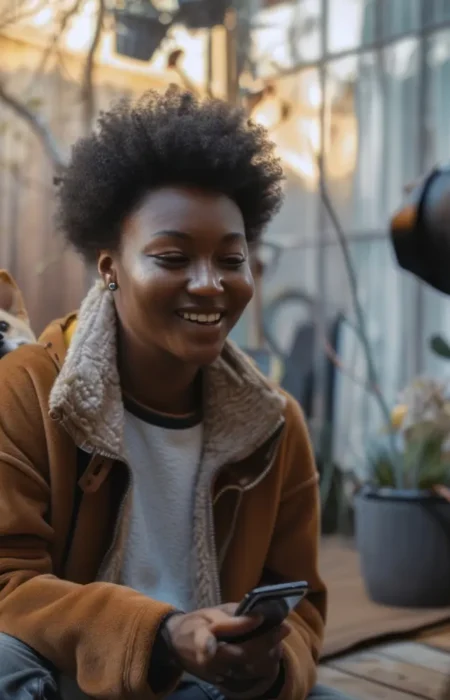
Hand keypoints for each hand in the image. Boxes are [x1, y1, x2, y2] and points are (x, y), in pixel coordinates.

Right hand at [164, 604, 290, 697]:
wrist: (178, 646)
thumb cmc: (196, 623)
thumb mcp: (209, 612)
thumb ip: (231, 615)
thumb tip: (257, 615)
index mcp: (200, 637)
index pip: (215, 637)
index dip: (237, 627)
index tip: (260, 616)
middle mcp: (209, 660)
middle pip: (242, 654)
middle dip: (266, 641)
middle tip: (285, 627)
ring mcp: (216, 673)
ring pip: (248, 667)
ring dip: (268, 652)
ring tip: (281, 635)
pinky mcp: (223, 681)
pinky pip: (247, 673)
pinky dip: (262, 661)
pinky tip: (273, 648)